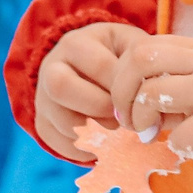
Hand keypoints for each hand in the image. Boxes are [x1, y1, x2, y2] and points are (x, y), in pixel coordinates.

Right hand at [35, 21, 141, 157]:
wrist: (86, 66)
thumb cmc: (116, 55)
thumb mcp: (128, 45)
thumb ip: (140, 60)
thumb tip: (150, 89)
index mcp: (75, 44)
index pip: (98, 65)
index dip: (122, 86)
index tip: (139, 97)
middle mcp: (51, 68)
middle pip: (61, 87)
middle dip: (99, 106)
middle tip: (122, 114)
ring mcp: (42, 97)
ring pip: (60, 120)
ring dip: (95, 131)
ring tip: (115, 127)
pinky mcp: (42, 122)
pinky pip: (56, 142)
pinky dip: (83, 149)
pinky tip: (102, 143)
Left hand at [110, 34, 192, 164]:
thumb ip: (175, 84)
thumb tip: (132, 106)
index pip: (145, 45)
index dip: (123, 74)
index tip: (127, 100)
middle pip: (140, 59)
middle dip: (121, 92)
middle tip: (128, 119)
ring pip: (152, 94)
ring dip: (142, 120)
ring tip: (153, 135)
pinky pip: (179, 135)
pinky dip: (178, 145)